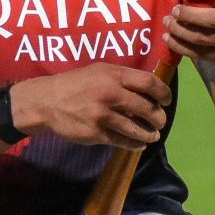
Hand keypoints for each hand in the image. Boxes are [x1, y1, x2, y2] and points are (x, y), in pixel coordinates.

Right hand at [10, 62, 171, 149]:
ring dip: (150, 134)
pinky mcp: (96, 134)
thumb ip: (123, 78)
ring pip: (137, 129)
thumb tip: (150, 88)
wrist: (47, 102)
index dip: (163, 93)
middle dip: (159, 117)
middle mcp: (110, 94)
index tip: (166, 100)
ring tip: (153, 135)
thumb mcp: (100, 71)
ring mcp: (103, 116)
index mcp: (114, 75)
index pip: (149, 82)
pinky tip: (139, 143)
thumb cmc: (77, 84)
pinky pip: (122, 141)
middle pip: (147, 108)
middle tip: (160, 120)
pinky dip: (135, 144)